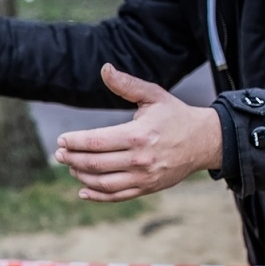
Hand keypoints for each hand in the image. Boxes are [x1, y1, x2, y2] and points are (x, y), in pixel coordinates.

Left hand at [55, 64, 223, 201]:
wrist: (205, 141)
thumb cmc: (175, 116)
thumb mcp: (153, 96)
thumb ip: (127, 85)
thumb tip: (105, 69)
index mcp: (138, 135)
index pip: (96, 141)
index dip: (75, 142)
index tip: (61, 139)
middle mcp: (140, 159)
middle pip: (95, 163)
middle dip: (72, 158)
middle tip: (59, 154)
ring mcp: (144, 177)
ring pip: (102, 182)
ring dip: (81, 176)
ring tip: (70, 167)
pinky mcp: (148, 188)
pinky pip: (117, 196)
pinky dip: (97, 196)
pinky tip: (83, 190)